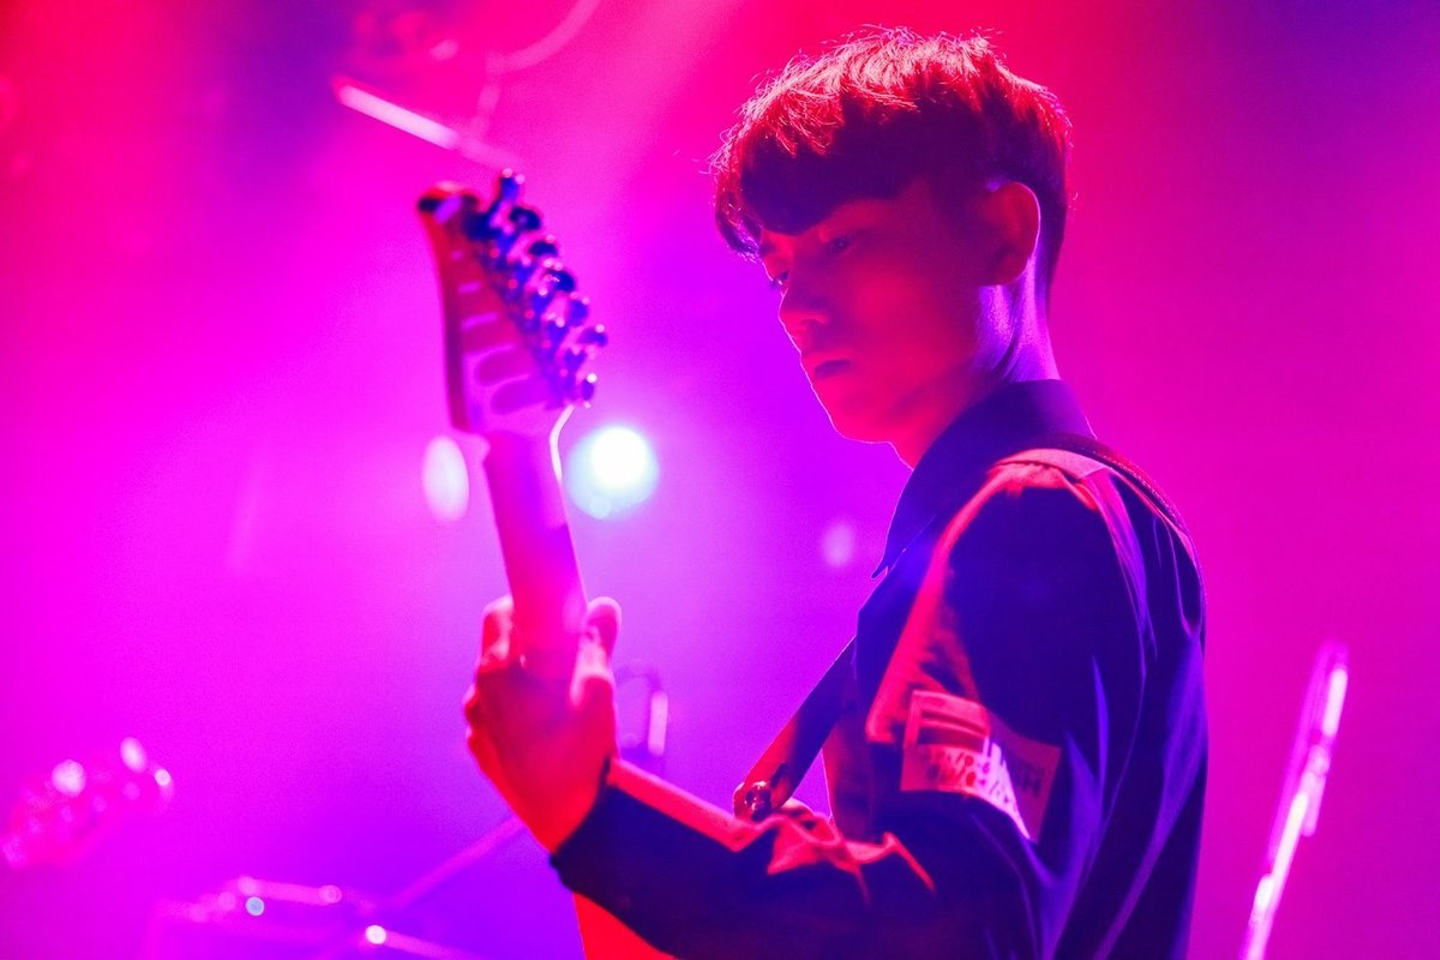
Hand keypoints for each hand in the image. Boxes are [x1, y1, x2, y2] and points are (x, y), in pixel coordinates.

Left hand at [464, 595, 620, 850]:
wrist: (572, 823)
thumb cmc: (582, 753)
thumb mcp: (598, 689)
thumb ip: (596, 642)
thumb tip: (604, 606)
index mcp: (496, 673)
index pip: (500, 613)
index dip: (528, 606)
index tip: (555, 614)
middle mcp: (477, 697)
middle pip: (496, 648)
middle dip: (529, 643)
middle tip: (567, 655)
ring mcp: (477, 728)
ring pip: (497, 686)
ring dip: (524, 680)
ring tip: (562, 696)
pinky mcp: (484, 754)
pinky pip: (498, 718)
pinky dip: (519, 712)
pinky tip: (550, 726)